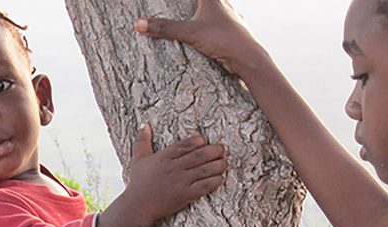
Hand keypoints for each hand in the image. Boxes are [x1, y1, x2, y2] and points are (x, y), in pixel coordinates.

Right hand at [123, 123, 227, 225]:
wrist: (138, 206)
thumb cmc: (138, 183)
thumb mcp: (138, 159)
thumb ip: (142, 141)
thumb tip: (145, 125)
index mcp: (164, 157)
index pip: (185, 145)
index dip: (198, 141)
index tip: (205, 140)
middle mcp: (174, 167)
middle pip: (199, 156)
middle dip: (214, 151)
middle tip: (222, 149)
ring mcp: (181, 182)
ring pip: (204, 170)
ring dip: (218, 165)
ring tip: (225, 162)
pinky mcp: (185, 195)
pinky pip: (204, 186)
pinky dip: (214, 181)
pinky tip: (221, 178)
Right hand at [134, 0, 262, 73]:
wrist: (248, 59)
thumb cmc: (225, 40)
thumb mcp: (189, 33)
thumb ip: (164, 28)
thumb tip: (140, 24)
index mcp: (214, 0)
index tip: (177, 1)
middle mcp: (225, 6)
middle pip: (210, 0)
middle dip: (200, 2)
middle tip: (189, 7)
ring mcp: (232, 20)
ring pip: (218, 10)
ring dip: (208, 13)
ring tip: (198, 17)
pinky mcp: (234, 33)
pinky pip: (222, 26)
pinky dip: (214, 28)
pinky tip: (210, 35)